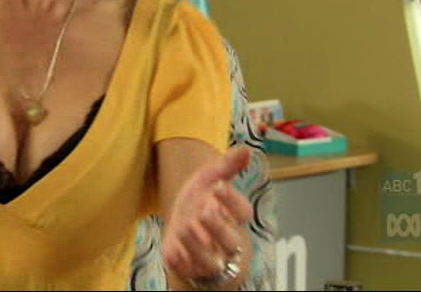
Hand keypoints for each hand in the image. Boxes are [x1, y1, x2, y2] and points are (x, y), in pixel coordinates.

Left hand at [162, 146, 252, 285]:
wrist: (180, 217)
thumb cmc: (200, 197)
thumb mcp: (209, 177)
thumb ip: (227, 166)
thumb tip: (247, 150)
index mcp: (232, 216)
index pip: (243, 213)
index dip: (232, 200)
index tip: (217, 186)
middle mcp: (224, 239)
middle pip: (231, 241)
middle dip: (218, 227)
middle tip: (203, 210)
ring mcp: (208, 255)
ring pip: (211, 261)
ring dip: (197, 245)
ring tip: (185, 226)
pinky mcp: (190, 267)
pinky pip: (188, 270)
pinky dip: (180, 260)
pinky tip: (173, 248)